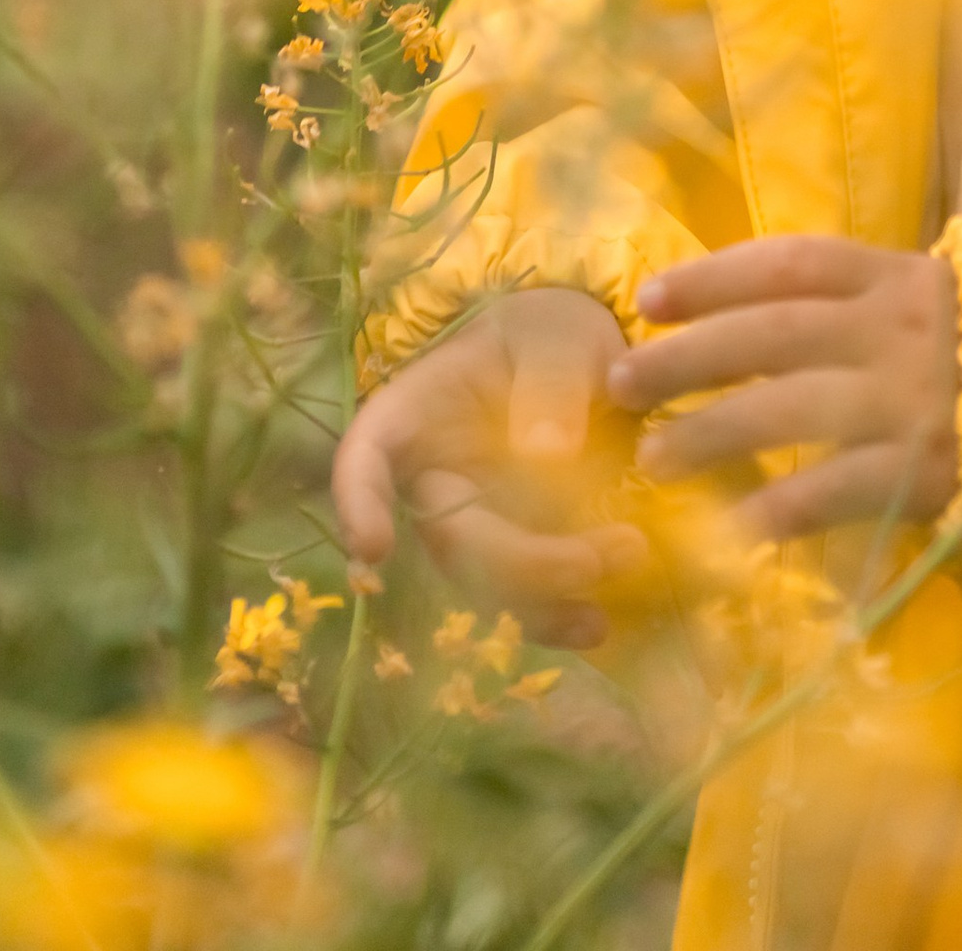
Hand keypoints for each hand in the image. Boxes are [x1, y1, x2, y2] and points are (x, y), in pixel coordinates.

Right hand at [330, 288, 647, 642]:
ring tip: (602, 618)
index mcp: (415, 416)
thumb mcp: (557, 334)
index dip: (359, 504)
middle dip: (522, 564)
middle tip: (603, 557)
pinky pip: (523, 597)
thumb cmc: (549, 334)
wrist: (577, 357)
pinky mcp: (514, 550)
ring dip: (542, 605)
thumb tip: (549, 452)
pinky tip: (599, 627)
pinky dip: (556, 617)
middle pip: (451, 542)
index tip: (374, 548)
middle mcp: (432, 483)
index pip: (365, 458)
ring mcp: (472, 523)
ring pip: (485, 585)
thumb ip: (554, 380)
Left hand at [605, 236, 958, 544]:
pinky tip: (729, 527)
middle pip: (771, 334)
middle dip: (688, 357)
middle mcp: (892, 330)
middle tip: (621, 382)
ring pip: (788, 409)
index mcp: (890, 278)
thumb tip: (725, 318)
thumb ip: (843, 303)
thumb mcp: (916, 303)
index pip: (788, 264)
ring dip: (711, 433)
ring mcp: (906, 400)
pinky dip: (778, 508)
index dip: (714, 276)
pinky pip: (834, 490)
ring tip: (652, 457)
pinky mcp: (921, 472)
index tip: (649, 297)